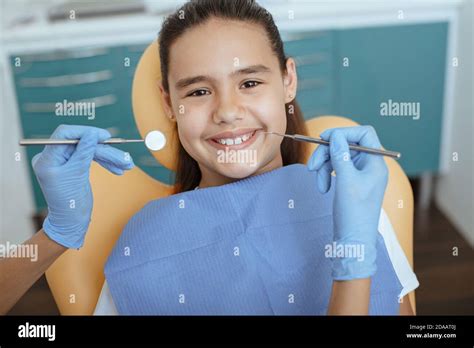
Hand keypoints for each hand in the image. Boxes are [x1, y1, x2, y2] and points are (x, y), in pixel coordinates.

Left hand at [32, 125, 134, 248]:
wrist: (71, 222)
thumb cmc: (70, 203)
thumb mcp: (77, 175)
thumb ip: (84, 152)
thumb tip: (91, 133)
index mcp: (47, 159)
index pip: (65, 135)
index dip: (85, 132)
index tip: (105, 136)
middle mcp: (53, 158)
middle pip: (82, 145)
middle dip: (104, 151)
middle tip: (124, 158)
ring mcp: (64, 162)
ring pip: (90, 152)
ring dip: (109, 158)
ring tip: (127, 165)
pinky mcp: (74, 167)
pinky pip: (91, 159)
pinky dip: (105, 163)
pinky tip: (118, 169)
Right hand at [307, 126, 387, 279]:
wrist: (354, 241)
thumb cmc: (354, 213)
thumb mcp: (346, 181)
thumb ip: (341, 155)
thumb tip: (336, 135)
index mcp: (376, 163)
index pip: (364, 134)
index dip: (344, 132)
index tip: (323, 138)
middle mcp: (371, 166)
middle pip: (347, 146)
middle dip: (327, 153)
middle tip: (312, 166)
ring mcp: (361, 175)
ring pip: (339, 158)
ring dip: (324, 166)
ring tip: (318, 183)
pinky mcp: (352, 183)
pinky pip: (337, 170)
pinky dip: (327, 175)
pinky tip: (323, 187)